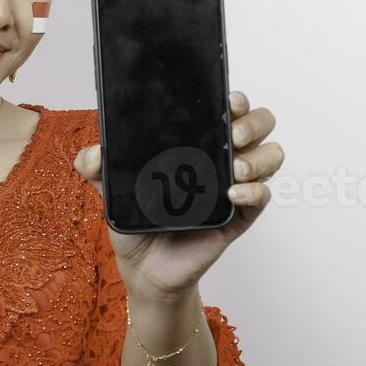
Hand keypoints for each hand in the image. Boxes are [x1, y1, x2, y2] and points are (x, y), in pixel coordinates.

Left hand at [72, 90, 281, 298]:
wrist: (142, 267)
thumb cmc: (136, 221)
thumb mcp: (111, 189)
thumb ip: (96, 166)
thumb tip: (93, 153)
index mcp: (197, 142)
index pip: (228, 108)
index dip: (235, 98)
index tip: (227, 100)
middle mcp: (221, 158)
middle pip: (261, 123)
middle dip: (253, 122)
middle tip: (232, 136)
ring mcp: (234, 186)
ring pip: (271, 156)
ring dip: (258, 157)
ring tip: (233, 169)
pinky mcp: (239, 216)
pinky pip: (263, 197)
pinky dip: (254, 191)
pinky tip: (233, 194)